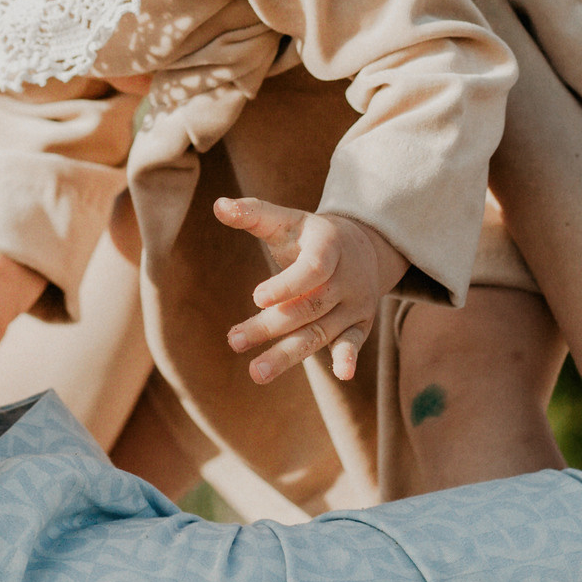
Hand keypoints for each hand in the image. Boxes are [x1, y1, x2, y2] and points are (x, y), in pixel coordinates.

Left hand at [214, 197, 408, 383]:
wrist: (362, 247)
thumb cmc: (309, 236)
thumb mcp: (286, 220)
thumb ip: (253, 214)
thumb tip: (218, 205)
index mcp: (329, 245)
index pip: (312, 269)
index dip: (286, 285)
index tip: (256, 298)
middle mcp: (346, 276)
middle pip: (309, 307)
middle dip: (271, 326)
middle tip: (234, 341)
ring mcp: (355, 303)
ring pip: (321, 332)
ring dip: (289, 354)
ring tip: (256, 372)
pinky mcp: (359, 326)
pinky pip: (353, 343)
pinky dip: (349, 357)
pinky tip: (342, 375)